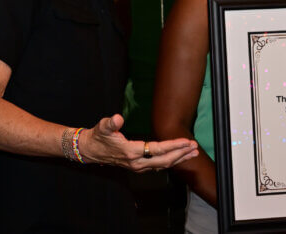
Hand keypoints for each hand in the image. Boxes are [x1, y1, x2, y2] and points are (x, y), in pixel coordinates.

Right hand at [78, 114, 197, 171]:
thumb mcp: (102, 127)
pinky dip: (171, 161)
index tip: (186, 141)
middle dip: (181, 153)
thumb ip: (111, 123)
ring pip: (163, 165)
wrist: (90, 150)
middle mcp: (137, 162)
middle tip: (195, 147)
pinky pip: (158, 166)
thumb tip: (118, 118)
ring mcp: (138, 166)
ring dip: (179, 159)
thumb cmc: (98, 137)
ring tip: (192, 153)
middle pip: (164, 160)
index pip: (157, 150)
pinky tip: (179, 157)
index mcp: (131, 152)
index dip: (173, 146)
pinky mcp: (138, 166)